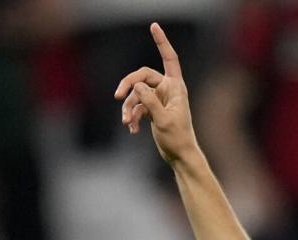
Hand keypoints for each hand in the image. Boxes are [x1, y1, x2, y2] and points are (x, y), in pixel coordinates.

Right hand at [114, 23, 197, 163]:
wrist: (179, 156)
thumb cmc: (178, 138)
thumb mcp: (163, 120)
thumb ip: (150, 102)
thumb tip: (137, 86)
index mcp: (176, 87)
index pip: (169, 58)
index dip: (161, 42)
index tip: (153, 26)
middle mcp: (167, 89)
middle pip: (142, 76)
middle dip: (128, 86)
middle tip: (118, 97)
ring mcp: (159, 99)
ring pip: (136, 95)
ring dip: (128, 108)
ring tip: (126, 123)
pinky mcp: (152, 109)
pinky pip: (136, 107)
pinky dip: (131, 117)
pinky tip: (132, 130)